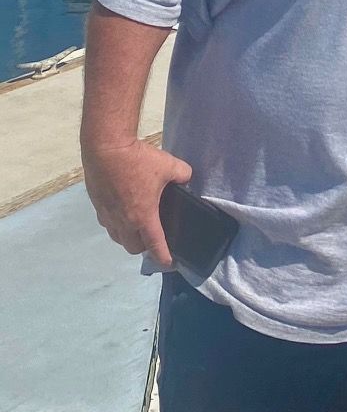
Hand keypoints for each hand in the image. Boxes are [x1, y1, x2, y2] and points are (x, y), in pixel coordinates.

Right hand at [82, 139, 192, 268]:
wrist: (105, 148)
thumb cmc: (139, 160)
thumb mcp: (171, 166)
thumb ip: (184, 175)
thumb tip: (186, 179)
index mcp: (143, 217)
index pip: (154, 245)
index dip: (163, 257)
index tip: (169, 264)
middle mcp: (123, 221)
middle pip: (133, 247)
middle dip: (144, 248)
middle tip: (154, 239)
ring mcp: (107, 215)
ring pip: (117, 238)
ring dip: (128, 238)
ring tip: (138, 228)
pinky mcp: (96, 205)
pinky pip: (108, 224)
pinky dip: (116, 224)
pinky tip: (123, 212)